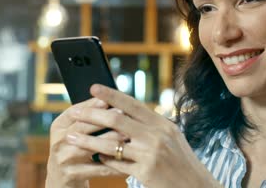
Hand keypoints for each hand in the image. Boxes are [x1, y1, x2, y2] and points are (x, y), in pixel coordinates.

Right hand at [45, 98, 127, 187]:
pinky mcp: (72, 175)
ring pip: (89, 148)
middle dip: (104, 120)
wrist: (60, 178)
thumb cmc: (75, 148)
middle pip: (81, 127)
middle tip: (123, 115)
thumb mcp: (75, 130)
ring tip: (127, 136)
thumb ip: (88, 116)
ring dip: (110, 141)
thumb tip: (109, 97)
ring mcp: (63, 159)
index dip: (92, 105)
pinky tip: (129, 160)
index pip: (74, 111)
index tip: (109, 100)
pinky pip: (98, 169)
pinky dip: (114, 165)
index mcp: (59, 126)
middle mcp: (58, 141)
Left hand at [67, 84, 221, 187]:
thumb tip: (125, 112)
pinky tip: (95, 157)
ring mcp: (149, 154)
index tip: (93, 88)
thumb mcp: (171, 136)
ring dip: (87, 140)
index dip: (111, 94)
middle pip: (116, 119)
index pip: (131, 104)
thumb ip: (150, 125)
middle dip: (91, 115)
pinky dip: (103, 159)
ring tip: (70, 138)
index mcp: (162, 123)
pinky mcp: (144, 172)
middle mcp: (156, 135)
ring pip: (110, 143)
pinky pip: (116, 163)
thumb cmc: (182, 160)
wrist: (196, 185)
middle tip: (74, 112)